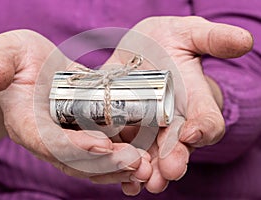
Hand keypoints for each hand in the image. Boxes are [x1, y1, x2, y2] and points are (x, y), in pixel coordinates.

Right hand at [0, 30, 151, 181]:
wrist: (33, 69)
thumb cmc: (17, 60)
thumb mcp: (4, 52)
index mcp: (25, 123)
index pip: (48, 142)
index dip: (74, 147)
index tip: (102, 143)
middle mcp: (46, 139)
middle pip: (75, 162)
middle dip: (105, 164)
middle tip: (135, 161)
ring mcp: (65, 141)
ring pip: (91, 165)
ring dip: (117, 169)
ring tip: (143, 167)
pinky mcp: (82, 136)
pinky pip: (101, 155)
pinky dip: (120, 161)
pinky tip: (141, 160)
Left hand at [96, 16, 252, 194]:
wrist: (137, 50)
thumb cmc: (166, 41)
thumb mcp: (188, 33)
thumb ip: (212, 38)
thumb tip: (243, 40)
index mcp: (193, 101)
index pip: (206, 121)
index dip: (203, 128)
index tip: (191, 132)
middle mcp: (173, 122)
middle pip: (178, 147)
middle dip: (174, 160)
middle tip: (169, 172)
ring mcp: (148, 129)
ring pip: (152, 156)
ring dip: (149, 171)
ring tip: (144, 181)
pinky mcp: (124, 129)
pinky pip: (126, 152)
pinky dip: (124, 168)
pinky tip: (124, 182)